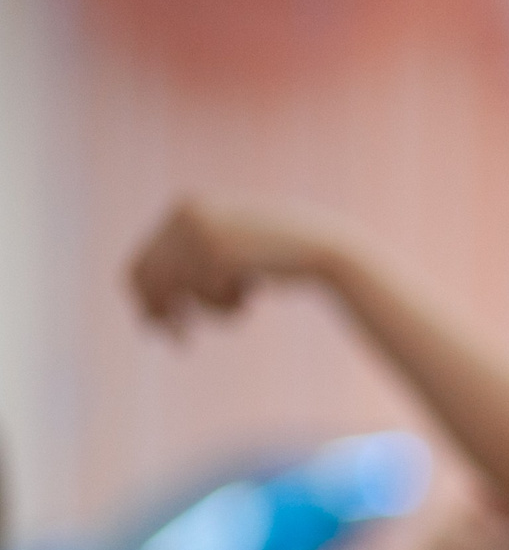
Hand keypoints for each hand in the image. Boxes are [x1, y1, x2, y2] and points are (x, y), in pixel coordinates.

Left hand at [128, 199, 333, 333]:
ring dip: (210, 310)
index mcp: (185, 206)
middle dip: (162, 313)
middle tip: (179, 343)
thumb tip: (147, 316)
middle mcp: (186, 213)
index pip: (141, 261)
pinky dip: (227, 307)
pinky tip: (251, 296)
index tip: (157, 329)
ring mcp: (202, 231)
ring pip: (179, 289)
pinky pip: (205, 295)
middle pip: (149, 276)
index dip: (145, 299)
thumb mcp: (231, 254)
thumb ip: (191, 268)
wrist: (325, 246)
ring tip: (240, 307)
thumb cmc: (279, 255)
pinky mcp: (220, 252)